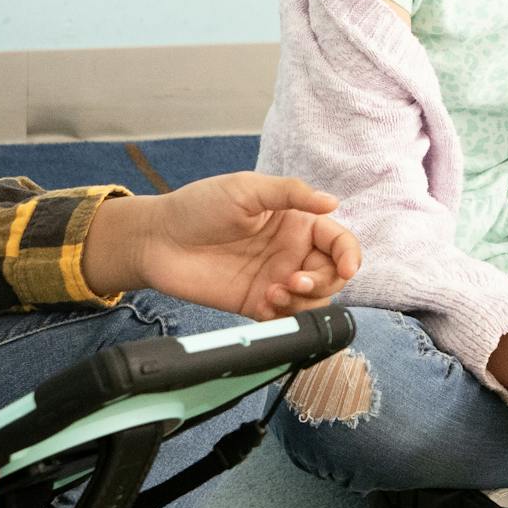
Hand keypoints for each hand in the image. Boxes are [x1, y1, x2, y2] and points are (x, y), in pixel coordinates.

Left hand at [81, 174, 360, 316]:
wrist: (158, 240)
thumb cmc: (198, 206)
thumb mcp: (247, 188)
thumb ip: (291, 193)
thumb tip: (332, 202)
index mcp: (295, 222)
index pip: (338, 241)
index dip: (349, 255)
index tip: (346, 267)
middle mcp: (290, 252)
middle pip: (332, 276)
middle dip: (323, 282)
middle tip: (294, 281)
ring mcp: (275, 280)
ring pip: (315, 301)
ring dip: (305, 302)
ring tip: (275, 293)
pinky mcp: (257, 305)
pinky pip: (287, 319)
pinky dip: (285, 317)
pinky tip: (264, 303)